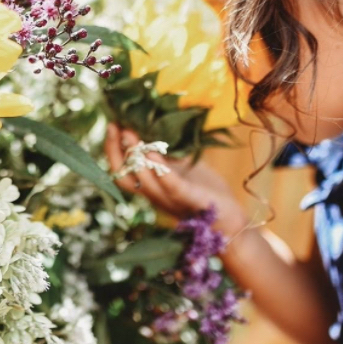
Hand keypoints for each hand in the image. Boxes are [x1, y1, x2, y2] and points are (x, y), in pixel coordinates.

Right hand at [104, 124, 248, 237]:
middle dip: (114, 151)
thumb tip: (155, 126)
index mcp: (153, 186)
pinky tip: (154, 155)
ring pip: (143, 182)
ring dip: (134, 157)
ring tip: (129, 133)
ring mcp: (171, 199)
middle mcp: (156, 195)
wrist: (230, 218)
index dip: (113, 149)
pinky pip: (172, 187)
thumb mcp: (184, 167)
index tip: (112, 125)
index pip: (123, 170)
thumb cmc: (206, 190)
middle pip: (124, 177)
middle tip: (113, 125)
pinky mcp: (191, 199)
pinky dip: (162, 173)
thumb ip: (169, 155)